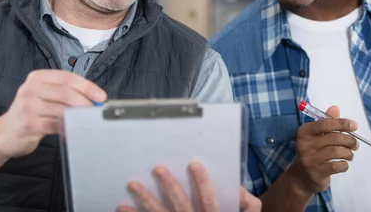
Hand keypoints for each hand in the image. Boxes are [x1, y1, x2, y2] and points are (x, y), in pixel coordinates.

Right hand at [0, 70, 106, 157]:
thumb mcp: (44, 96)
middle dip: (86, 102)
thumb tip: (94, 99)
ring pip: (62, 109)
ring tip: (88, 121)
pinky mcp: (29, 124)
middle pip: (66, 93)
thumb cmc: (31, 113)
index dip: (87, 87)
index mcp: (38, 77)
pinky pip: (56, 125)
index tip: (101, 97)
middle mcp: (31, 89)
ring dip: (79, 116)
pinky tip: (74, 131)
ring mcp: (28, 106)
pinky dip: (68, 128)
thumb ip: (65, 94)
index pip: (68, 78)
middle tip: (96, 111)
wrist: (4, 133)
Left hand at [117, 162, 260, 211]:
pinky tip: (122, 207)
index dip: (202, 183)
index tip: (193, 164)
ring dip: (146, 201)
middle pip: (181, 206)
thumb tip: (239, 187)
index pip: (209, 200)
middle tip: (158, 168)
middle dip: (169, 187)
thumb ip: (248, 205)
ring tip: (133, 185)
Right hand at [289, 106, 359, 194]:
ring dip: (348, 153)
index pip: (325, 123)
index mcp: (305, 131)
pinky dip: (345, 164)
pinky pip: (337, 166)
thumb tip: (335, 108)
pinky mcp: (316, 172)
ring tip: (350, 155)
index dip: (342, 123)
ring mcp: (310, 159)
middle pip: (334, 137)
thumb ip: (327, 122)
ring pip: (337, 151)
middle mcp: (305, 144)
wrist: (302, 177)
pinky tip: (344, 164)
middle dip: (349, 140)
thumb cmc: (313, 152)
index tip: (355, 126)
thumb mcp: (317, 136)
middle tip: (355, 144)